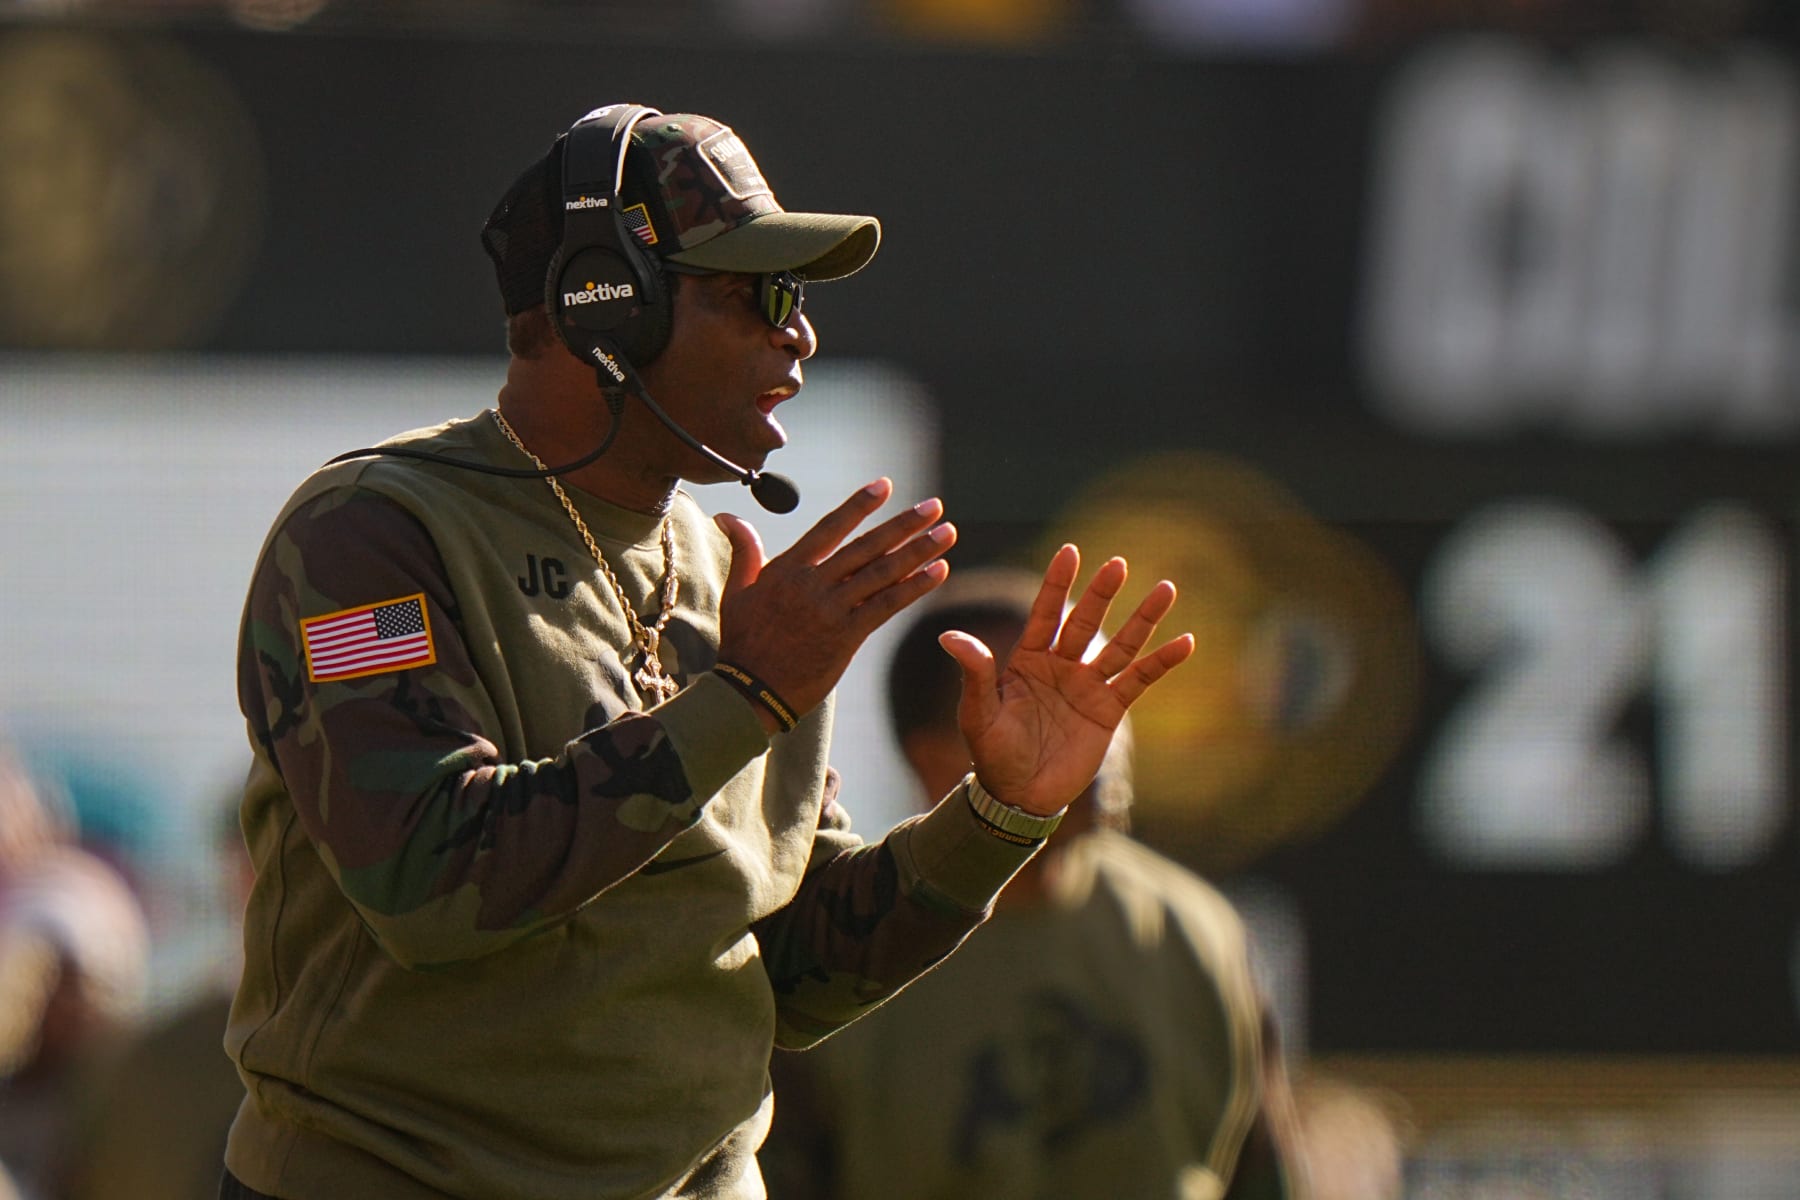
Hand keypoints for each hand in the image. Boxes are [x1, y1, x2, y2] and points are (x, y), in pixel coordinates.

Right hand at [714, 479, 954, 723]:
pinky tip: (938, 571)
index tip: (885, 485)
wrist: (748, 690)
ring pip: (882, 572)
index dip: (860, 505)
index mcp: (788, 569)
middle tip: (935, 505)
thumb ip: (744, 549)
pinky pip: (886, 605)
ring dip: (919, 551)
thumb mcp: (737, 590)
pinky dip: (914, 587)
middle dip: (905, 524)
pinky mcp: (846, 636)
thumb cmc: (742, 641)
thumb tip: (727, 516)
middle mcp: (813, 583)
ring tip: (946, 532)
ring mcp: (832, 609)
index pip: (831, 528)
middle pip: (867, 546)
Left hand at [939, 544, 1193, 815]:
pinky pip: (1139, 681)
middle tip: (1118, 564)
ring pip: (1121, 645)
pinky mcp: (1109, 710)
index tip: (1070, 552)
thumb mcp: (978, 711)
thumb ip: (975, 672)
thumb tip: (948, 636)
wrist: (1019, 796)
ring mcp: (1087, 686)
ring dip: (1143, 619)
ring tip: (1166, 588)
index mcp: (1027, 659)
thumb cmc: (992, 752)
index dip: (1057, 584)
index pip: (1044, 613)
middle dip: (1101, 594)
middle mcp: (1060, 665)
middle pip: (1085, 622)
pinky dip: (1162, 662)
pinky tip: (1186, 641)